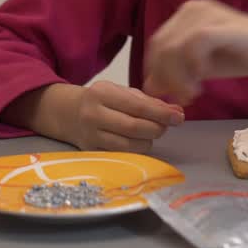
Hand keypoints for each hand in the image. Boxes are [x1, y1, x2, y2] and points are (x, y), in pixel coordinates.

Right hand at [59, 81, 184, 151]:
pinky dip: (136, 149)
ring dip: (148, 141)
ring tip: (150, 132)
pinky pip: (122, 155)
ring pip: (130, 145)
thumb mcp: (120, 92)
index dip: (161, 113)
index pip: (138, 106)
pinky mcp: (92, 152)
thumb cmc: (100, 100)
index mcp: (101, 93)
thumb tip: (176, 111)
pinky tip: (138, 141)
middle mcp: (93, 115)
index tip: (179, 117)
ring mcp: (91, 136)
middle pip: (135, 128)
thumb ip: (147, 100)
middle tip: (166, 126)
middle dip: (157, 128)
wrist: (67, 113)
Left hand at [143, 0, 247, 104]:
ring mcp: (207, 14)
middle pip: (161, 46)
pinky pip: (192, 47)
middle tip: (181, 98)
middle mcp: (193, 8)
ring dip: (177, 77)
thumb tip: (150, 87)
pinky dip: (192, 69)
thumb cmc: (247, 55)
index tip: (169, 94)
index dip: (157, 71)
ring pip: (172, 48)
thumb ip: (177, 73)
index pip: (158, 43)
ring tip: (192, 94)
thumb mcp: (203, 67)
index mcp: (187, 14)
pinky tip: (203, 82)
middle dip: (165, 77)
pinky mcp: (220, 26)